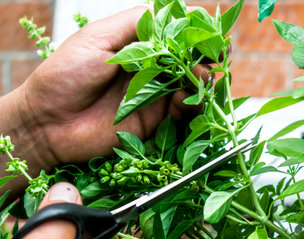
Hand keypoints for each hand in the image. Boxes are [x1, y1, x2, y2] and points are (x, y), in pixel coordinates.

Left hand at [0, 6, 208, 187]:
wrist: (48, 122)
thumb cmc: (65, 75)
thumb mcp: (98, 38)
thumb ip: (135, 24)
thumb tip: (173, 11)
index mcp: (138, 46)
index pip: (177, 38)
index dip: (198, 36)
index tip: (214, 36)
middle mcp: (150, 70)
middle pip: (190, 63)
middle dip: (207, 59)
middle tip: (216, 58)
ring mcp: (154, 97)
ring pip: (192, 88)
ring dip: (203, 81)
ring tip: (200, 77)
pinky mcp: (155, 122)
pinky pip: (182, 114)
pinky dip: (190, 106)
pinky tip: (184, 99)